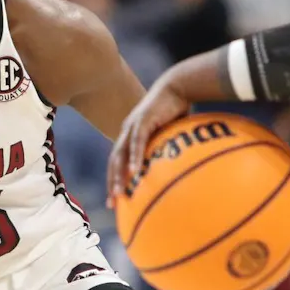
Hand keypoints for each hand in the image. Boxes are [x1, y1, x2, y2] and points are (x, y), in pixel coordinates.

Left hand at [107, 78, 190, 204]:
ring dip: (119, 175)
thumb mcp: (170, 133)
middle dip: (111, 183)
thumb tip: (176, 167)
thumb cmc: (177, 109)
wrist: (178, 86)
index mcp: (131, 136)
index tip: (116, 197)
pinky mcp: (143, 121)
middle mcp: (127, 132)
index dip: (115, 179)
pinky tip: (134, 171)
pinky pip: (137, 143)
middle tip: (111, 203)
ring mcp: (133, 126)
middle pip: (114, 162)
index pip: (118, 161)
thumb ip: (167, 148)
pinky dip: (134, 157)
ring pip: (121, 155)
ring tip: (118, 192)